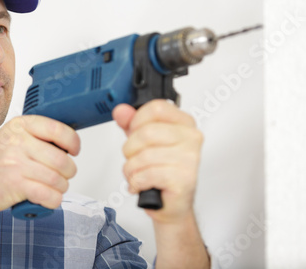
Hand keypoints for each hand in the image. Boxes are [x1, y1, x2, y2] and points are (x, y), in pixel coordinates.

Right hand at [0, 115, 79, 212]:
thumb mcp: (15, 135)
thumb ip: (39, 135)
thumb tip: (70, 143)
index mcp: (21, 125)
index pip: (57, 129)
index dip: (73, 142)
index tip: (73, 150)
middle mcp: (18, 142)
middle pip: (61, 159)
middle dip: (69, 171)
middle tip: (64, 174)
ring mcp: (16, 164)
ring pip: (57, 179)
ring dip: (62, 187)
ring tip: (55, 186)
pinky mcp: (15, 185)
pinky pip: (48, 194)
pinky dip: (54, 199)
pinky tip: (49, 197)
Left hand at [112, 100, 202, 223]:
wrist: (170, 204)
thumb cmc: (159, 171)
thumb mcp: (142, 142)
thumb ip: (131, 124)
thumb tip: (121, 111)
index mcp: (184, 124)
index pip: (156, 108)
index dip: (137, 121)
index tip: (134, 132)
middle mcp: (191, 139)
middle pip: (147, 132)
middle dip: (130, 149)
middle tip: (134, 159)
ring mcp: (189, 159)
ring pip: (144, 155)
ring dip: (131, 169)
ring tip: (137, 175)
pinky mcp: (184, 180)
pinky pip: (147, 174)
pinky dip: (136, 182)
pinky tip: (142, 185)